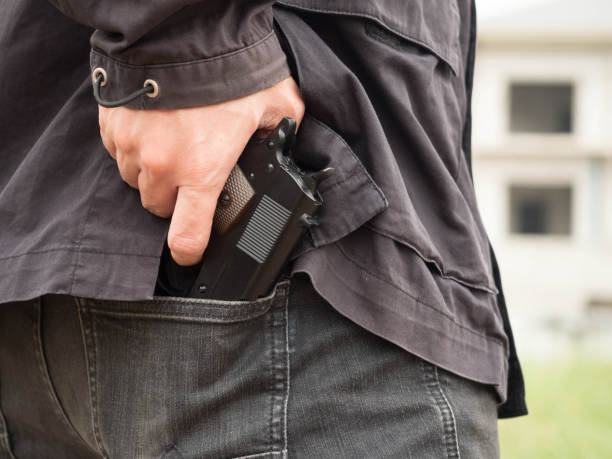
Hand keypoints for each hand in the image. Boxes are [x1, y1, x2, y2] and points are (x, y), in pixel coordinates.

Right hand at [98, 77, 304, 265]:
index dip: (189, 253)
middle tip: (192, 177)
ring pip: (137, 181)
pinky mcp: (112, 125)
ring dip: (153, 175)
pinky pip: (119, 152)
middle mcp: (160, 166)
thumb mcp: (276, 104)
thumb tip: (289, 138)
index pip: (186, 236)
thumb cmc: (229, 68)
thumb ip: (283, 130)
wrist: (182, 29)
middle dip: (175, 200)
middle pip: (158, 208)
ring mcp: (130, 146)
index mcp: (201, 170)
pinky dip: (134, 149)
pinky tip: (154, 128)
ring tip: (173, 148)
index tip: (191, 254)